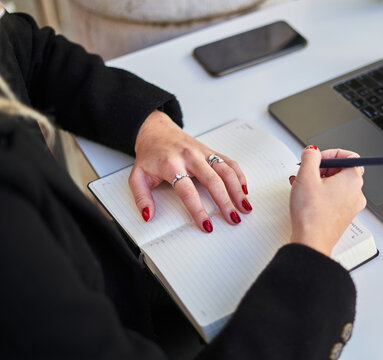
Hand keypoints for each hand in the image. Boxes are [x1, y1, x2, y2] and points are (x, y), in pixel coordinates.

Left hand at [128, 111, 251, 231]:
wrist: (156, 130)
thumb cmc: (149, 155)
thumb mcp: (137, 176)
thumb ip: (141, 197)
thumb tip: (148, 215)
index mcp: (171, 165)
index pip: (187, 191)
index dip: (198, 209)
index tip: (207, 224)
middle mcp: (190, 157)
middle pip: (213, 181)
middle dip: (225, 202)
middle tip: (233, 218)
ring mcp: (202, 152)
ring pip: (225, 170)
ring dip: (237, 190)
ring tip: (245, 207)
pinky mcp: (210, 150)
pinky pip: (229, 162)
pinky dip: (239, 175)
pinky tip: (244, 189)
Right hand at [288, 146, 365, 255]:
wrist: (311, 241)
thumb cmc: (312, 214)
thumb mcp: (306, 176)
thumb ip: (310, 157)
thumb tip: (312, 151)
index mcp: (353, 180)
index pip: (349, 156)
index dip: (330, 153)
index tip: (317, 157)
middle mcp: (356, 193)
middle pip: (341, 170)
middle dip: (321, 168)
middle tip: (307, 171)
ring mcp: (350, 207)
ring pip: (336, 185)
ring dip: (318, 181)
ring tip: (302, 184)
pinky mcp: (342, 217)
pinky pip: (334, 198)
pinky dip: (320, 194)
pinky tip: (305, 196)